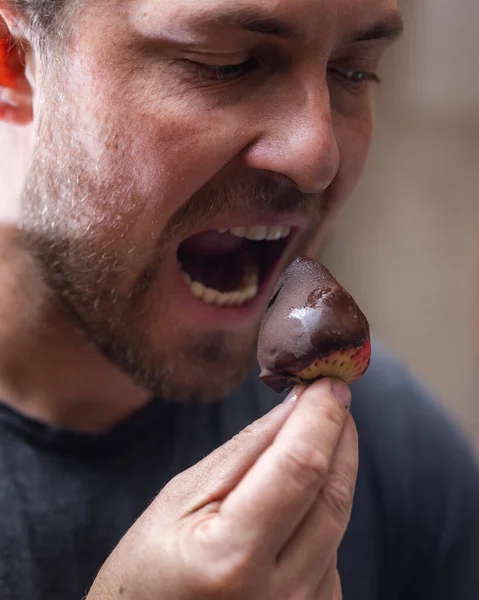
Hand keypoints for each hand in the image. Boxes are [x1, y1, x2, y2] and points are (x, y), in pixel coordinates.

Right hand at [87, 379, 357, 599]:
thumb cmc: (148, 568)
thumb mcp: (181, 498)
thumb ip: (244, 453)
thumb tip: (295, 408)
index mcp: (232, 557)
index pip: (301, 469)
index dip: (322, 417)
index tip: (329, 381)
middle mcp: (280, 594)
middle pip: (333, 493)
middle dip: (339, 434)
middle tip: (331, 397)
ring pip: (337, 519)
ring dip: (332, 469)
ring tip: (311, 438)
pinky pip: (333, 548)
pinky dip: (322, 509)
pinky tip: (299, 497)